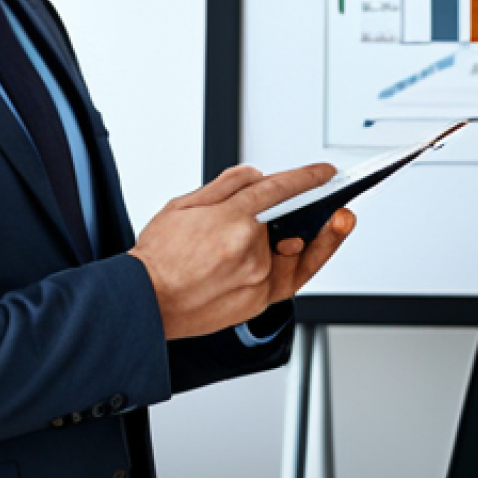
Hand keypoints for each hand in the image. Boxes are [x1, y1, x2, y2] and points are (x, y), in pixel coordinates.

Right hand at [129, 163, 354, 339]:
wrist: (144, 305)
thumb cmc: (159, 257)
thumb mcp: (184, 205)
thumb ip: (227, 186)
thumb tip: (257, 177)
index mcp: (232, 219)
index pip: (281, 189)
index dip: (309, 178)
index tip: (326, 173)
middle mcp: (250, 250)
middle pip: (292, 220)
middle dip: (310, 211)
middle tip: (333, 203)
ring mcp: (257, 279)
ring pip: (294, 250)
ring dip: (309, 237)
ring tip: (322, 225)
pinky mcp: (259, 301)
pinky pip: (290, 277)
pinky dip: (301, 262)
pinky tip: (303, 251)